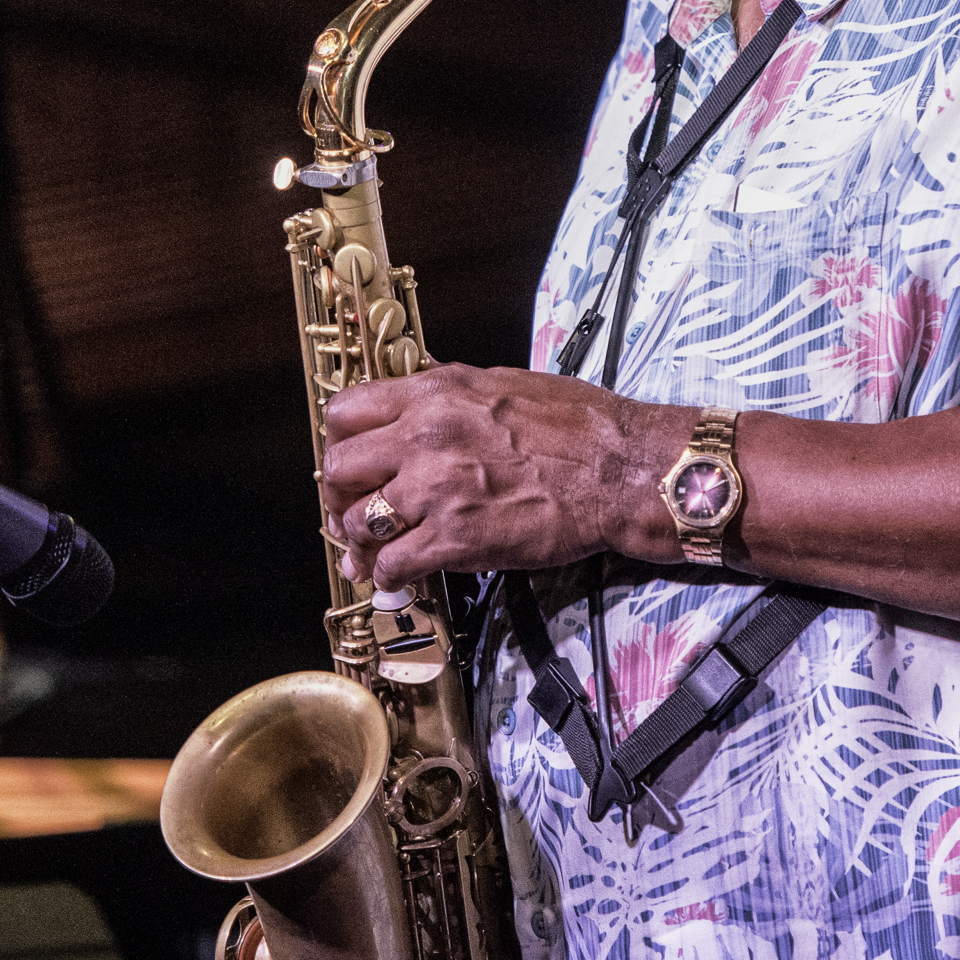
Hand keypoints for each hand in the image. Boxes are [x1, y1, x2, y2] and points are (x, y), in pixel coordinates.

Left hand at [320, 364, 686, 587]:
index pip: (345, 412)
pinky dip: (389, 576)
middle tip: (351, 509)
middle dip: (339, 495)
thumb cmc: (577, 426)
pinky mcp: (457, 539)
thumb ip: (449, 388)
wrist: (621, 470)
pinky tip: (399, 576)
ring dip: (362, 541)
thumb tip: (419, 385)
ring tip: (372, 550)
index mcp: (435, 393)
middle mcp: (426, 437)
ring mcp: (437, 489)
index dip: (338, 441)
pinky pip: (393, 565)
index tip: (349, 460)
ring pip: (358, 522)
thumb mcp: (502, 383)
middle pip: (338, 469)